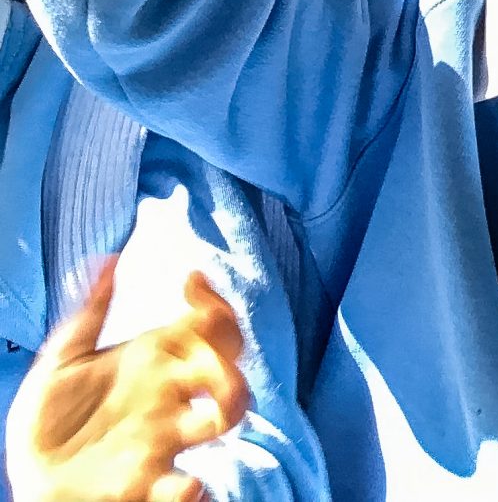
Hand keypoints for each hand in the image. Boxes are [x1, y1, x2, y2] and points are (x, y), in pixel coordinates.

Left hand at [6, 261, 248, 501]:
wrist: (30, 480)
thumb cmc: (50, 421)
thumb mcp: (61, 361)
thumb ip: (88, 313)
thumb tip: (107, 256)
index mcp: (156, 362)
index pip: (208, 325)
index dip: (212, 301)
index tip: (191, 282)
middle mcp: (170, 397)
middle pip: (229, 367)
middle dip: (227, 355)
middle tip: (203, 348)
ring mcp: (165, 439)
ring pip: (226, 416)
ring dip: (230, 405)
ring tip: (215, 406)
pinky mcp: (150, 485)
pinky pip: (186, 489)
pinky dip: (193, 490)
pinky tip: (187, 482)